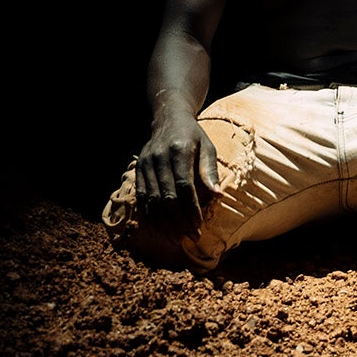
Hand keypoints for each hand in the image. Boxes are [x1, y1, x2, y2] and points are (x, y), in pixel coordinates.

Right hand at [135, 114, 219, 233]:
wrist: (168, 117)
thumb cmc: (193, 136)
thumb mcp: (207, 147)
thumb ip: (210, 170)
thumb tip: (218, 195)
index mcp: (179, 149)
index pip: (184, 185)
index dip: (191, 208)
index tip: (199, 225)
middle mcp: (159, 156)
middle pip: (167, 195)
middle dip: (179, 220)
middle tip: (190, 237)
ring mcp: (146, 162)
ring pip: (152, 199)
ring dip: (164, 222)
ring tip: (175, 239)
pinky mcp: (138, 168)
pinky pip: (142, 196)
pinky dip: (150, 214)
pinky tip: (159, 227)